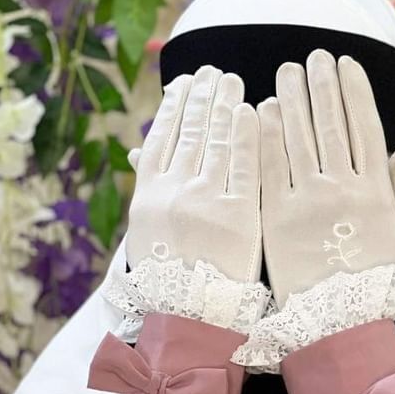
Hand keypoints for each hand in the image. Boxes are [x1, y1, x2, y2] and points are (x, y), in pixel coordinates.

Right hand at [127, 65, 260, 282]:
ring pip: (215, 142)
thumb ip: (151, 192)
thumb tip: (142, 153)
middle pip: (189, 133)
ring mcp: (205, 204)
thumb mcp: (148, 236)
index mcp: (148, 197)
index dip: (173, 107)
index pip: (160, 138)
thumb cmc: (172, 282)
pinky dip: (248, 136)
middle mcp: (173, 194)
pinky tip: (253, 111)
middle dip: (202, 97)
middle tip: (214, 71)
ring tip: (231, 81)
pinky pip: (245, 167)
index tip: (184, 83)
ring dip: (223, 105)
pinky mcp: (239, 218)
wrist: (191, 321)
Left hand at [256, 50, 394, 304]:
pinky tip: (266, 107)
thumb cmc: (372, 277)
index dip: (355, 92)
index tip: (347, 64)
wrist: (336, 321)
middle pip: (331, 124)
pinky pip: (270, 165)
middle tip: (314, 56)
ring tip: (288, 70)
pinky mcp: (277, 215)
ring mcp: (308, 201)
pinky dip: (268, 133)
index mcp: (375, 192)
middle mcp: (343, 190)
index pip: (365, 128)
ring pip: (300, 137)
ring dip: (294, 97)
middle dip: (322, 84)